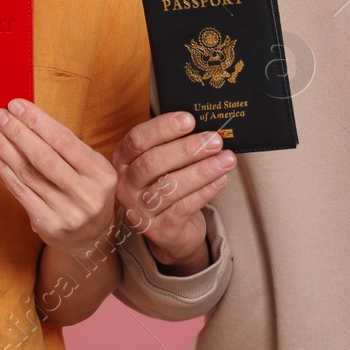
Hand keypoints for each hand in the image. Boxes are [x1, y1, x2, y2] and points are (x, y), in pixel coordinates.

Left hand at [0, 99, 116, 255]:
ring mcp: (67, 212)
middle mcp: (86, 194)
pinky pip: (19, 191)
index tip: (16, 105)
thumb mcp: (91, 167)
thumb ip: (66, 146)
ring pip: (27, 173)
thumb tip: (26, 116)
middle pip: (43, 157)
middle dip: (16, 132)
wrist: (91, 237)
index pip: (64, 141)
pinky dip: (3, 168)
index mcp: (101, 174)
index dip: (38, 121)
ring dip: (3, 147)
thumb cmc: (87, 190)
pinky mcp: (47, 225)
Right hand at [112, 112, 233, 273]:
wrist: (170, 230)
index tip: (189, 119)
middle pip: (152, 163)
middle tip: (214, 140)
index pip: (137, 140)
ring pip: (170, 187)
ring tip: (226, 159)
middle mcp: (126, 186)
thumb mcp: (162, 163)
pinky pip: (184, 207)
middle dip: (187, 149)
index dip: (162, 128)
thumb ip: (174, 145)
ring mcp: (140, 210)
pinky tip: (221, 179)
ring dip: (202, 171)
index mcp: (122, 161)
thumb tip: (204, 129)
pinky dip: (205, 191)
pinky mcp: (160, 230)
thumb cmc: (166, 186)